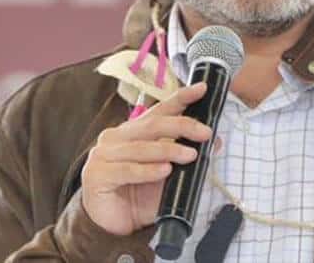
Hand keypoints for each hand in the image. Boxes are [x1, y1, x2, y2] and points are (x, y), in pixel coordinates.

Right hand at [81, 83, 216, 235]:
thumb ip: (186, 155)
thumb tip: (216, 141)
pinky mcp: (96, 175)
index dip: (181, 98)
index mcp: (133, 131)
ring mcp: (103, 155)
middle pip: (152, 125)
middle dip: (182, 126)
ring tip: (191, 156)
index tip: (202, 89)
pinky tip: (164, 171)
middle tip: (205, 133)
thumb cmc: (140, 194)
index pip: (160, 110)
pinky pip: (127, 170)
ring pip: (142, 148)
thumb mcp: (169, 172)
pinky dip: (148, 170)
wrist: (113, 224)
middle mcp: (116, 137)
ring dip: (169, 150)